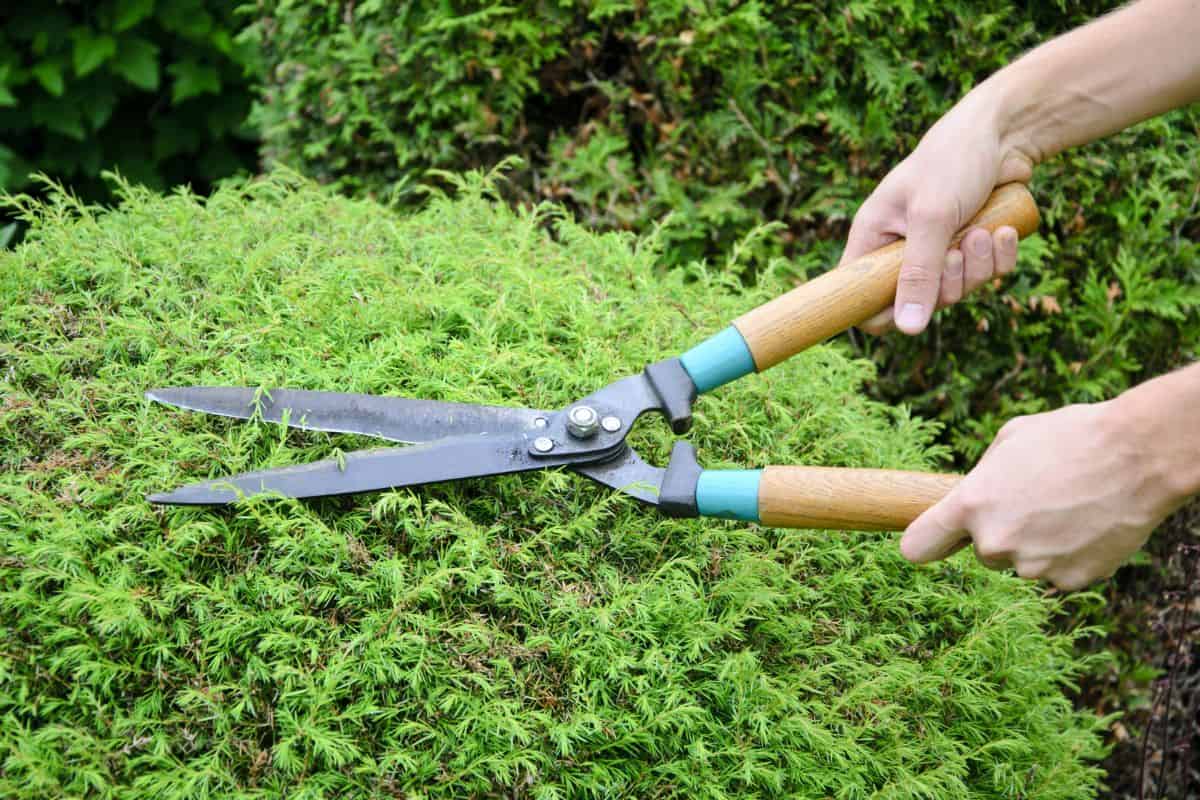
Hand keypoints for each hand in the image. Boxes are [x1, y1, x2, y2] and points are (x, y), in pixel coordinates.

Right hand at [841, 95, 1034, 334]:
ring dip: (978, 266)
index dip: (882, 311)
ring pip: (957, 291)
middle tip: (957, 249)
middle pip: (917, 302)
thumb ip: (918, 274)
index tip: (913, 305)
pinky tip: (1004, 231)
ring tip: (983, 231)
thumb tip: (907, 329)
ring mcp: (937, 250)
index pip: (858, 297)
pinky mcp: (971, 247)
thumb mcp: (931, 218)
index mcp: (873, 239)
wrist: (1004, 131)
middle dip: (948, 281)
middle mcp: (900, 249)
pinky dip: (999, 258)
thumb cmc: (953, 162)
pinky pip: (987, 276)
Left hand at [900, 402, 1185, 590]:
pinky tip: (1088, 524)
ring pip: (1021, 563)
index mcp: (971, 505)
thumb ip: (981, 478)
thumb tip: (970, 497)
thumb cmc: (1071, 437)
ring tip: (1067, 507)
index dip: (925, 542)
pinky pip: (1057, 572)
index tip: (932, 540)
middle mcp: (996, 542)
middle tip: (1034, 500)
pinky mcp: (1070, 581)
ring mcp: (1034, 566)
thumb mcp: (1010, 440)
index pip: (918, 546)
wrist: (1140, 455)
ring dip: (1036, 544)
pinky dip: (1069, 555)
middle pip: (982, 552)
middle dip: (999, 532)